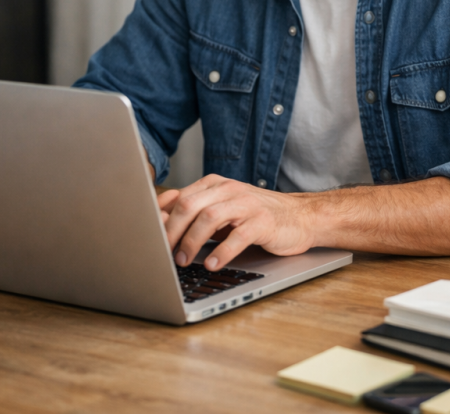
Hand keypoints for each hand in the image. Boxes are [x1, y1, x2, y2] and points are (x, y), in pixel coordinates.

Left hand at [157, 175, 315, 270]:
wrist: (300, 216)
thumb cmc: (256, 216)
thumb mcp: (223, 210)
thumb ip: (197, 212)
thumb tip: (160, 223)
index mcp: (215, 185)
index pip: (179, 197)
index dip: (161, 219)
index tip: (149, 238)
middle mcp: (228, 190)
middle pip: (189, 205)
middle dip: (171, 231)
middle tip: (163, 253)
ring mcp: (246, 204)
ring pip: (209, 217)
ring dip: (192, 241)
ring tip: (184, 260)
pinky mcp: (263, 222)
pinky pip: (238, 236)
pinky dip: (223, 251)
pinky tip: (213, 264)